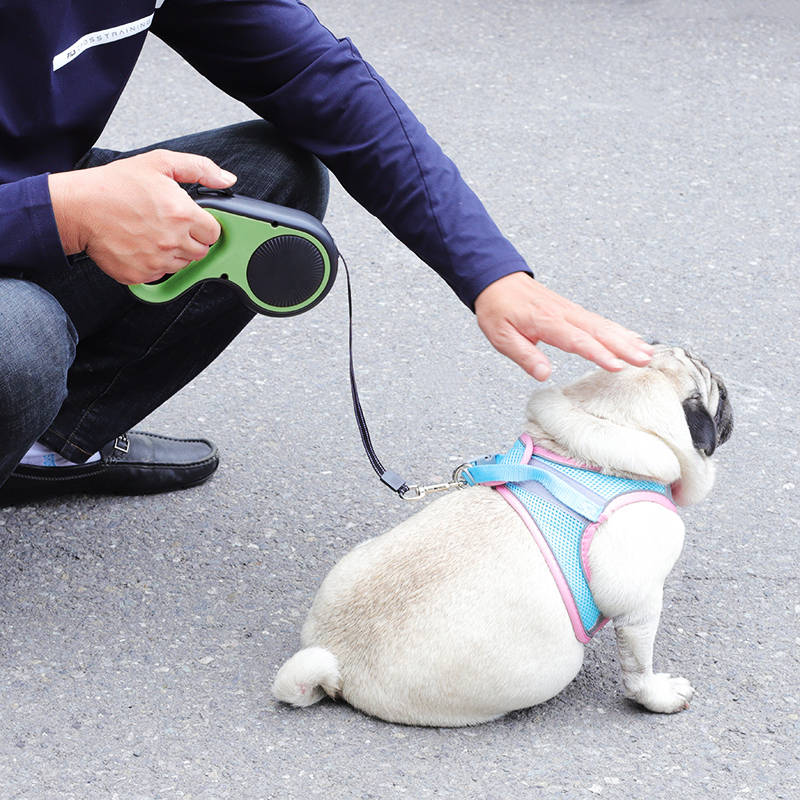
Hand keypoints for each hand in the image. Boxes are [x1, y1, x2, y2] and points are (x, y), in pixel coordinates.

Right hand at [48, 149, 236, 284]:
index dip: (203, 225)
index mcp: (183, 215)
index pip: (214, 232)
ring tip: (152, 233)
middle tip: (169, 225)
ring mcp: (157, 261)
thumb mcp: (160, 163)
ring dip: (173, 252)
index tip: (190, 219)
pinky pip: (159, 275)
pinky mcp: (140, 275)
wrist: (78, 208)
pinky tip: (140, 245)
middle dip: (190, 239)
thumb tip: (226, 180)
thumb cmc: (115, 185)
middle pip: (200, 251)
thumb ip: (199, 169)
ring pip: (182, 265)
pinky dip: (153, 263)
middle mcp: (173, 241)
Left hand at [474, 271, 653, 380]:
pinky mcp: (572, 310)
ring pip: (603, 325)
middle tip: (644, 360)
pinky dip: (618, 329)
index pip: (577, 340)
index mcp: (546, 321)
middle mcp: (563, 314)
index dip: (598, 354)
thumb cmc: (498, 309)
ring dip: (626, 338)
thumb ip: (524, 355)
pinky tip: (631, 338)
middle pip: (598, 331)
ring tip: (646, 352)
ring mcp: (570, 310)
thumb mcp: (501, 336)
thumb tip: (543, 374)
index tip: (616, 365)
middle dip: (624, 346)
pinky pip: (599, 320)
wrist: (497, 281)